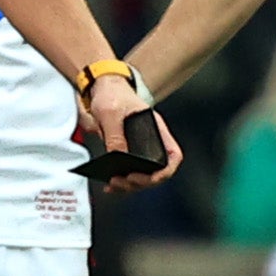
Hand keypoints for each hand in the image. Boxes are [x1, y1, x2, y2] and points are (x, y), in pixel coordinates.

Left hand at [87, 76, 182, 192]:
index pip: (173, 155)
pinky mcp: (125, 155)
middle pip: (156, 172)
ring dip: (129, 186)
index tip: (149, 176)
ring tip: (113, 184)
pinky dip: (120, 184)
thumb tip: (118, 158)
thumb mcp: (111, 112)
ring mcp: (139, 151)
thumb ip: (114, 135)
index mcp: (156, 129)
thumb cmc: (113, 95)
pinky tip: (110, 185)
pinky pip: (127, 175)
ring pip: (142, 177)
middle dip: (141, 182)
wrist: (102, 88)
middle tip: (121, 181)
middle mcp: (151, 143)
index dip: (166, 170)